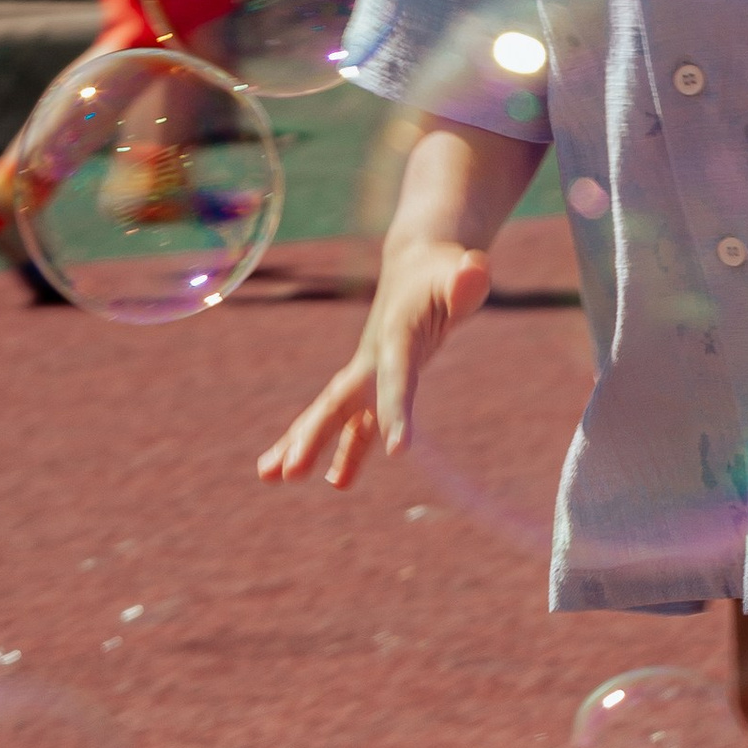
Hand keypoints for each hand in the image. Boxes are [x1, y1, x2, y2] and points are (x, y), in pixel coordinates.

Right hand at [255, 236, 490, 487]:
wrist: (415, 265)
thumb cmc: (443, 273)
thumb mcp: (460, 274)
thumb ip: (466, 280)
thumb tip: (475, 271)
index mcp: (397, 337)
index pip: (396, 378)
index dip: (396, 411)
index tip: (398, 452)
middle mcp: (373, 359)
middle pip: (339, 402)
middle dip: (314, 437)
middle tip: (289, 473)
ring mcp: (368, 373)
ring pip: (332, 414)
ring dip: (304, 445)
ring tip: (271, 477)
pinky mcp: (373, 384)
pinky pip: (353, 424)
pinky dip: (341, 452)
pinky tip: (336, 481)